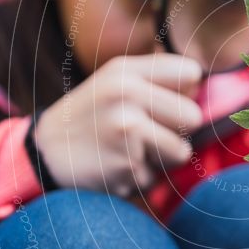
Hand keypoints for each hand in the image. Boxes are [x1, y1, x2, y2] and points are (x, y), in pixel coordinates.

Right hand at [34, 54, 202, 196]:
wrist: (46, 152)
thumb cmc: (93, 114)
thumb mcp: (115, 80)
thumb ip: (158, 75)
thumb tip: (202, 82)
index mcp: (126, 71)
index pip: (191, 72)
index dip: (186, 90)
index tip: (166, 99)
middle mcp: (127, 95)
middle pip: (193, 116)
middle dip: (177, 130)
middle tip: (146, 131)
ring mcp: (126, 131)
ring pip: (182, 151)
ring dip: (162, 158)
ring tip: (131, 149)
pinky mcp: (126, 166)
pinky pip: (157, 177)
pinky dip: (141, 177)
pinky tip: (116, 166)